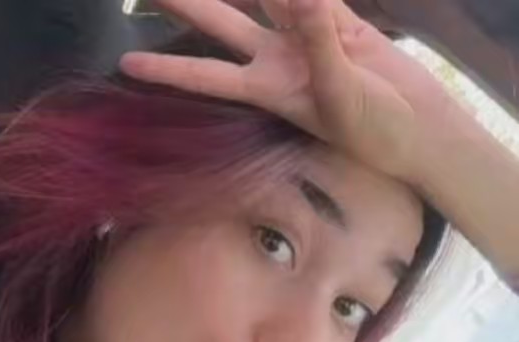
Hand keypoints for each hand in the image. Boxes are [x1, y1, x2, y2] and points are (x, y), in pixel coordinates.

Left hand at [120, 0, 452, 180]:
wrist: (414, 126)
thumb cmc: (372, 130)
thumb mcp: (339, 95)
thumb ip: (319, 44)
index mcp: (266, 90)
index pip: (206, 76)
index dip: (168, 70)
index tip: (126, 65)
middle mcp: (275, 61)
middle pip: (221, 25)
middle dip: (188, 4)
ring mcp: (303, 39)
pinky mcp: (336, 22)